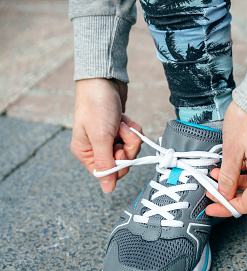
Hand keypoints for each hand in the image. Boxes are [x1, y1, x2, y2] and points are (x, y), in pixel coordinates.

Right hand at [70, 78, 141, 192]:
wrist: (104, 79)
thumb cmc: (97, 105)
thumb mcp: (101, 137)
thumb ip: (106, 164)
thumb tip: (107, 189)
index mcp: (85, 153)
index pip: (109, 173)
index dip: (120, 164)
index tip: (121, 150)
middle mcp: (96, 148)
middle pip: (123, 162)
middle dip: (127, 146)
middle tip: (121, 132)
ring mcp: (109, 139)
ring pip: (131, 149)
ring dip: (131, 135)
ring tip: (121, 122)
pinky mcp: (120, 130)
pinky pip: (134, 137)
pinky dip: (133, 128)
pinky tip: (125, 118)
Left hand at [206, 100, 246, 216]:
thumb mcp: (231, 151)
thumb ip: (227, 177)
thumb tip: (224, 193)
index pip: (246, 205)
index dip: (226, 208)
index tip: (211, 206)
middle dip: (232, 198)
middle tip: (213, 193)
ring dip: (237, 184)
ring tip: (217, 173)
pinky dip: (246, 174)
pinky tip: (231, 164)